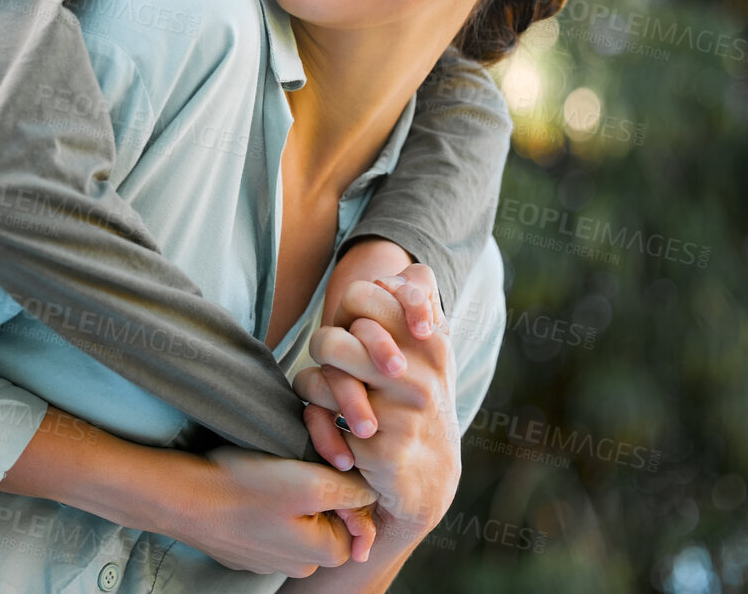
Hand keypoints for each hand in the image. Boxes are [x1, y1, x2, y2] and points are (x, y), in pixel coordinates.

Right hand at [149, 446, 376, 577]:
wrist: (183, 499)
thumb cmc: (244, 488)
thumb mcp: (310, 481)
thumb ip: (351, 489)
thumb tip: (372, 491)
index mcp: (324, 553)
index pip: (357, 518)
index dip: (344, 484)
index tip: (320, 464)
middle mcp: (301, 566)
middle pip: (327, 520)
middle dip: (316, 492)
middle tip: (290, 467)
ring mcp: (269, 561)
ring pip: (297, 522)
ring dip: (289, 499)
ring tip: (266, 477)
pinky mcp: (245, 551)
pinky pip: (268, 525)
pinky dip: (263, 507)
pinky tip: (247, 490)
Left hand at [296, 286, 461, 541]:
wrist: (428, 480)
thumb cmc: (416, 404)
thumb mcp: (428, 352)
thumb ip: (418, 304)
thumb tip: (408, 269)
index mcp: (431, 342)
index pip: (365, 294)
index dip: (351, 304)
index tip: (362, 323)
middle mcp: (420, 372)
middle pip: (333, 337)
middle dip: (327, 347)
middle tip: (341, 365)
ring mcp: (401, 409)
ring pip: (322, 373)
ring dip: (320, 385)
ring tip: (334, 400)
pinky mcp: (380, 446)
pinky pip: (316, 413)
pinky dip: (316, 423)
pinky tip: (332, 435)